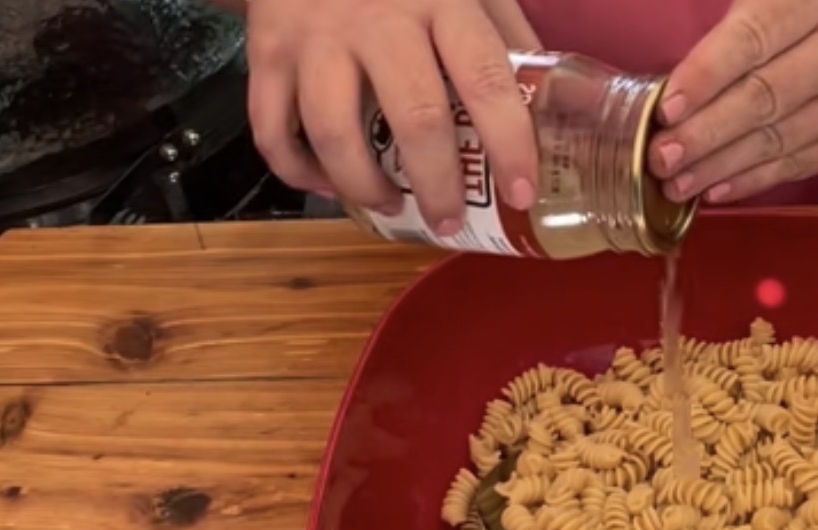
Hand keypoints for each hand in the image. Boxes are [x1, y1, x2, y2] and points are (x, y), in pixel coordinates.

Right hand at [245, 0, 540, 232]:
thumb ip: (503, 33)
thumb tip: (551, 104)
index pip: (485, 80)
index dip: (508, 144)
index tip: (522, 193)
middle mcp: (376, 18)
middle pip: (414, 119)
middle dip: (438, 186)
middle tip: (449, 221)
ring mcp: (315, 36)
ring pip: (334, 134)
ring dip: (365, 188)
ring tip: (390, 205)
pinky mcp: (266, 51)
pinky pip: (272, 130)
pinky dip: (299, 172)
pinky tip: (329, 184)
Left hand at [648, 0, 817, 203]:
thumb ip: (741, 22)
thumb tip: (676, 81)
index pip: (754, 40)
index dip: (706, 75)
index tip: (666, 108)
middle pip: (764, 98)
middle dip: (705, 133)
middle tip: (659, 157)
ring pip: (778, 139)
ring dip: (720, 166)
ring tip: (674, 181)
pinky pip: (797, 164)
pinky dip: (752, 180)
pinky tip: (715, 189)